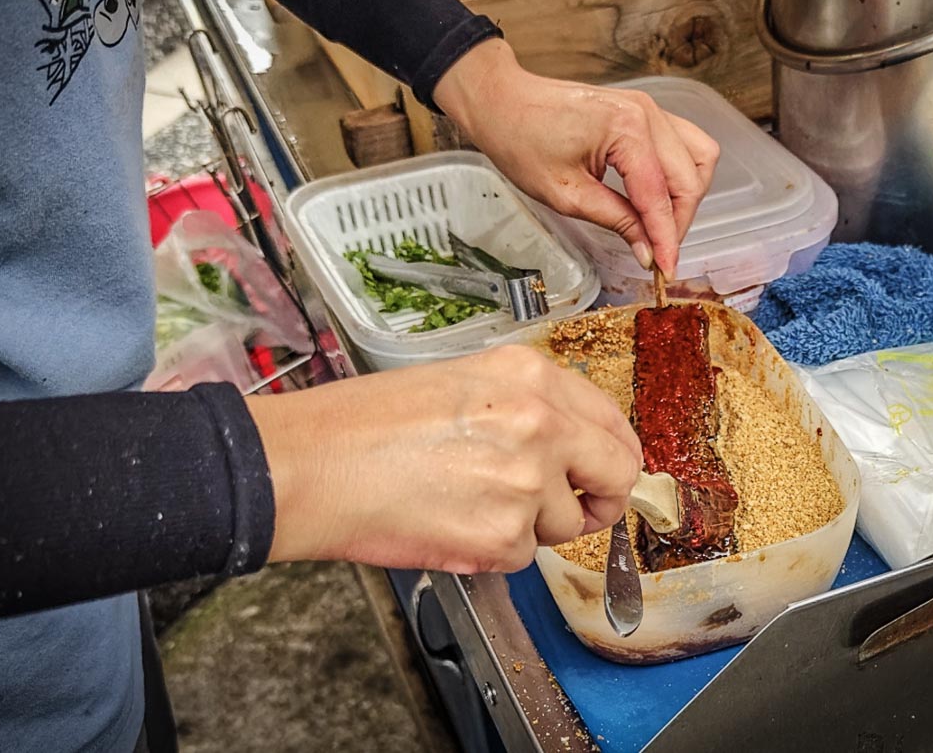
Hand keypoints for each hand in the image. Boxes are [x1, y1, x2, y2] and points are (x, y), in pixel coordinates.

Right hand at [247, 346, 641, 573]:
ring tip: (469, 504)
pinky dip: (492, 551)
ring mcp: (528, 482)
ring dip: (530, 526)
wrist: (316, 463)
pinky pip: (521, 556)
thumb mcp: (460, 381)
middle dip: (602, 499)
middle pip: (616, 474)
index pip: (611, 421)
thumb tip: (570, 443)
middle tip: (580, 509)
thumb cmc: (368, 422)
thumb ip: (525, 406)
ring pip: (565, 524)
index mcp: (531, 376)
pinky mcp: (504, 536)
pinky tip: (450, 523)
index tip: (607, 471)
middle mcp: (542, 423)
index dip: (613, 454)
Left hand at [433, 39, 719, 279]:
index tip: (667, 270)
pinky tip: (659, 199)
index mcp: (627, 130)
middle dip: (678, 221)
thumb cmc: (522, 140)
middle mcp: (647, 113)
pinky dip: (679, 175)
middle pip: (689, 178)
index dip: (666, 238)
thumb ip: (615, 221)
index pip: (660, 195)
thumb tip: (647, 250)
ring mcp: (649, 108)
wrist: (503, 102)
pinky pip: (683, 144)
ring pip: (697, 158)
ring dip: (686, 196)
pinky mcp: (644, 111)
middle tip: (660, 254)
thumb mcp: (566, 194)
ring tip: (661, 227)